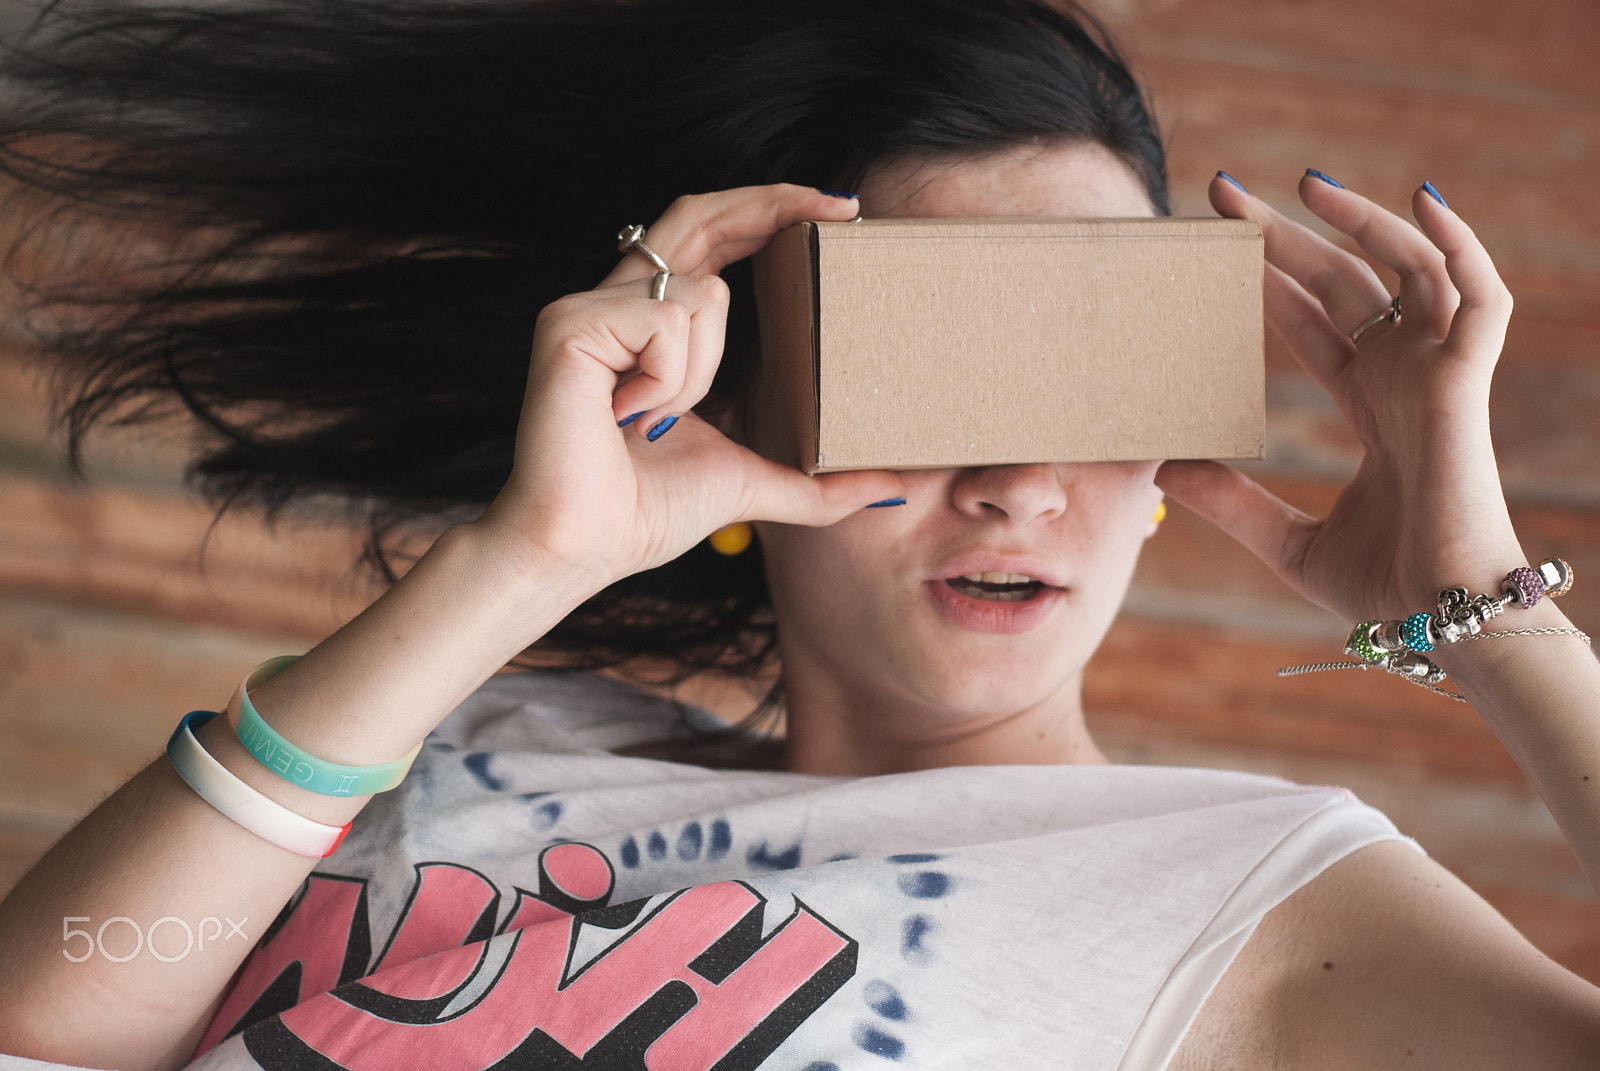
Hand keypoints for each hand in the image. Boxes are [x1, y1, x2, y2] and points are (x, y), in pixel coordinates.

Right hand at [474, 184, 904, 585]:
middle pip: (701, 214)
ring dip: (703, 370)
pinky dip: (669, 378)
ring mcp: (589, 306)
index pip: (712, 237)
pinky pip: (669, 320)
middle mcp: (617, 300)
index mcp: (650, 324)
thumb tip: (890, 491)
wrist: (578, 547)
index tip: (841, 211)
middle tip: (846, 207)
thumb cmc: (642, 514)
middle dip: (776, 199)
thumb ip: (816, 485)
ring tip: (654, 419)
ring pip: (704, 291)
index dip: (770, 210)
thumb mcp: (752, 485)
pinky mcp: (573, 322)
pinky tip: (627, 414)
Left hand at [1157, 172, 1523, 623]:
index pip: (1311, 322)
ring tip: (1300, 183)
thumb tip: (1163, 470)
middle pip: (1343, 282)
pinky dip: (1456, 243)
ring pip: (1407, 269)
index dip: (1268, 279)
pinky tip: (1418, 198)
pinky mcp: (1465, 382)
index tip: (1215, 244)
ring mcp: (1439, 375)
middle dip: (1286, 235)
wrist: (1438, 620)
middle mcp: (1405, 378)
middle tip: (1222, 194)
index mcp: (1371, 405)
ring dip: (1359, 221)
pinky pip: (1477, 295)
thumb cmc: (1383, 588)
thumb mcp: (1283, 539)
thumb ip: (1230, 500)